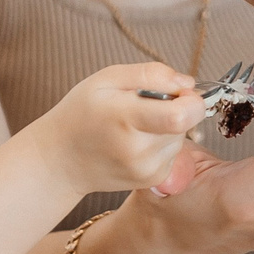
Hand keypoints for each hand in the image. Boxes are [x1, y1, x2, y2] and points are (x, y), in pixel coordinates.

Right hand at [33, 63, 203, 197]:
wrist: (62, 159)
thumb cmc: (81, 113)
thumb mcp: (107, 79)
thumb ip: (150, 74)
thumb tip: (188, 84)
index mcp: (125, 119)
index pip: (179, 116)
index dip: (191, 101)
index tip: (180, 92)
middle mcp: (139, 151)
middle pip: (184, 123)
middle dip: (175, 108)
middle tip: (144, 106)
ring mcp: (147, 170)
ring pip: (181, 137)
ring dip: (168, 126)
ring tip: (136, 125)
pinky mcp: (154, 179)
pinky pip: (174, 152)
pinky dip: (162, 142)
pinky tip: (137, 141)